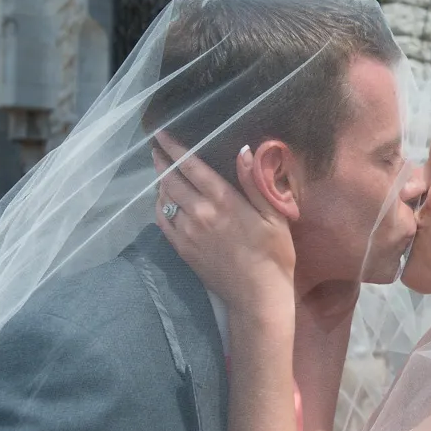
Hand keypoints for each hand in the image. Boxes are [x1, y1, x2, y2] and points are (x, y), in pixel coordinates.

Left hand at [154, 132, 295, 320]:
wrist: (257, 296)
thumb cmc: (273, 254)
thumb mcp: (275, 216)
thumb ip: (256, 183)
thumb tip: (244, 151)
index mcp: (223, 200)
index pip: (191, 166)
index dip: (174, 148)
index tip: (161, 134)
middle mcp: (200, 212)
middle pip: (171, 180)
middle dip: (162, 161)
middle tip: (156, 148)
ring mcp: (187, 232)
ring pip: (164, 199)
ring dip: (160, 182)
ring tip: (160, 171)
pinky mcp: (182, 249)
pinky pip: (162, 221)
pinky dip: (159, 206)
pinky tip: (162, 201)